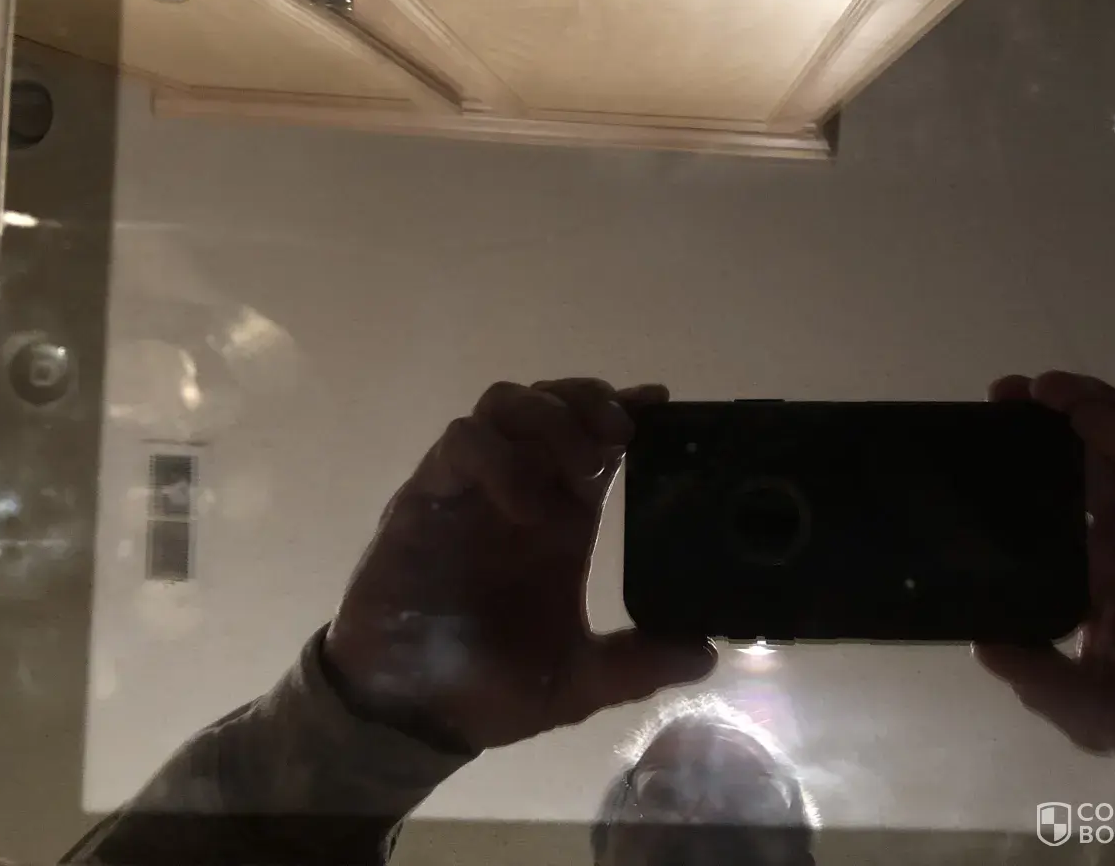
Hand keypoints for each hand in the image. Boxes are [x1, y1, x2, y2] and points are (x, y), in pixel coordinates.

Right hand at [322, 378, 716, 752]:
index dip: (629, 410)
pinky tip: (526, 505)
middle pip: (554, 401)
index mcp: (563, 518)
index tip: (662, 403)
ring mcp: (471, 487)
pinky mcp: (427, 495)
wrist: (408, 714)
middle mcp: (521, 489)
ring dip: (548, 417)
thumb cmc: (488, 689)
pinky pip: (462, 443)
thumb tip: (706, 655)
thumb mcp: (577, 682)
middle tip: (621, 432)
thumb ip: (637, 664)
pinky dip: (499, 458)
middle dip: (589, 400)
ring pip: (507, 403)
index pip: (598, 439)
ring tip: (579, 464)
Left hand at [975, 371, 1114, 793]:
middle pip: (1076, 467)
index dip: (1011, 487)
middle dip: (1033, 432)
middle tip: (994, 401)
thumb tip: (981, 648)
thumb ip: (1044, 682)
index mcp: (1101, 581)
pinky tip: (1076, 407)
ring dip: (1072, 410)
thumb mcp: (1108, 714)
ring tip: (1026, 390)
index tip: (966, 462)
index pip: (1047, 518)